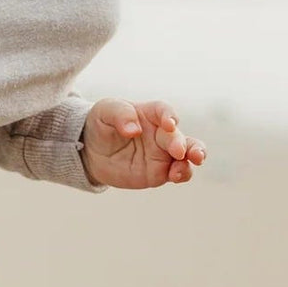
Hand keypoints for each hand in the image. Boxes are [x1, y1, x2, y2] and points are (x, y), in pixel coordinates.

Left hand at [80, 98, 205, 189]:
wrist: (92, 150)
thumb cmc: (102, 123)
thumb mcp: (105, 111)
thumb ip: (120, 115)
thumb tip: (134, 130)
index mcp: (149, 113)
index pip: (164, 111)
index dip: (169, 116)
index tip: (169, 124)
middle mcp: (160, 132)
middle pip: (178, 135)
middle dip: (181, 143)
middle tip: (178, 151)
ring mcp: (162, 153)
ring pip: (188, 153)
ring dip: (195, 154)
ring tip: (194, 160)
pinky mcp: (160, 172)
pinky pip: (178, 172)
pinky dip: (183, 173)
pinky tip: (177, 175)